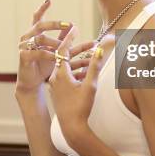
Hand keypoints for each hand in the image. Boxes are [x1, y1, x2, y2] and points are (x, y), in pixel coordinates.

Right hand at [16, 0, 95, 93]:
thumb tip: (73, 26)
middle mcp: (27, 37)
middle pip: (40, 25)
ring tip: (65, 46)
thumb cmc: (44, 64)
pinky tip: (58, 56)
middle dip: (54, 24)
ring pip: (40, 39)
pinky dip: (49, 54)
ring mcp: (23, 46)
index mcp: (34, 33)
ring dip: (55, 42)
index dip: (42, 8)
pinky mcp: (23, 57)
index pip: (37, 18)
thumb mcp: (55, 49)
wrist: (32, 81)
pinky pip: (37, 53)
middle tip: (68, 25)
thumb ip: (61, 38)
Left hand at [48, 25, 107, 139]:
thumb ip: (95, 65)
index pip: (63, 50)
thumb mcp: (90, 85)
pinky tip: (83, 69)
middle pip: (62, 56)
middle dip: (72, 45)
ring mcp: (55, 86)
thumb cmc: (81, 107)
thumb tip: (99, 48)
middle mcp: (55, 78)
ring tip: (86, 52)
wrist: (72, 128)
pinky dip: (73, 69)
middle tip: (76, 34)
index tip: (74, 27)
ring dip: (75, 59)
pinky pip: (65, 75)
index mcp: (61, 74)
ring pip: (65, 66)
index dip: (69, 37)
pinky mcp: (58, 92)